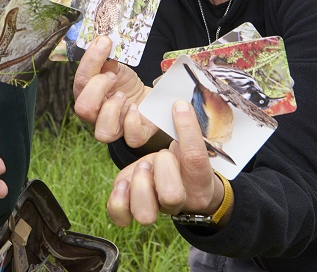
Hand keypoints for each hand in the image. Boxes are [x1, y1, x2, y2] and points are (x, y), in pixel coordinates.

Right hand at [72, 36, 157, 145]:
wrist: (148, 98)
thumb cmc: (125, 84)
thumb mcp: (114, 67)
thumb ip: (104, 58)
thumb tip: (102, 40)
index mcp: (86, 95)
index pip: (80, 81)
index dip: (91, 61)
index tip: (105, 43)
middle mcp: (95, 116)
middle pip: (83, 109)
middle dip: (98, 87)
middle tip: (112, 76)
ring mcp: (115, 128)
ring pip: (102, 132)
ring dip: (112, 109)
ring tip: (122, 95)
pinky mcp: (135, 135)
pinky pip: (131, 138)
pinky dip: (133, 121)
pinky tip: (136, 108)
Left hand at [107, 100, 226, 226]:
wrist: (182, 189)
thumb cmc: (183, 161)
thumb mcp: (189, 145)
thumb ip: (186, 130)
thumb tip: (180, 101)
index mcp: (198, 181)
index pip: (195, 157)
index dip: (187, 129)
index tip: (179, 106)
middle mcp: (178, 200)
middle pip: (172, 196)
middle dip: (161, 170)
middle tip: (156, 156)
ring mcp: (154, 207)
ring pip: (145, 212)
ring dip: (139, 185)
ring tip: (141, 167)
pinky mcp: (131, 209)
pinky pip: (120, 215)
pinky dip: (118, 200)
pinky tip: (122, 183)